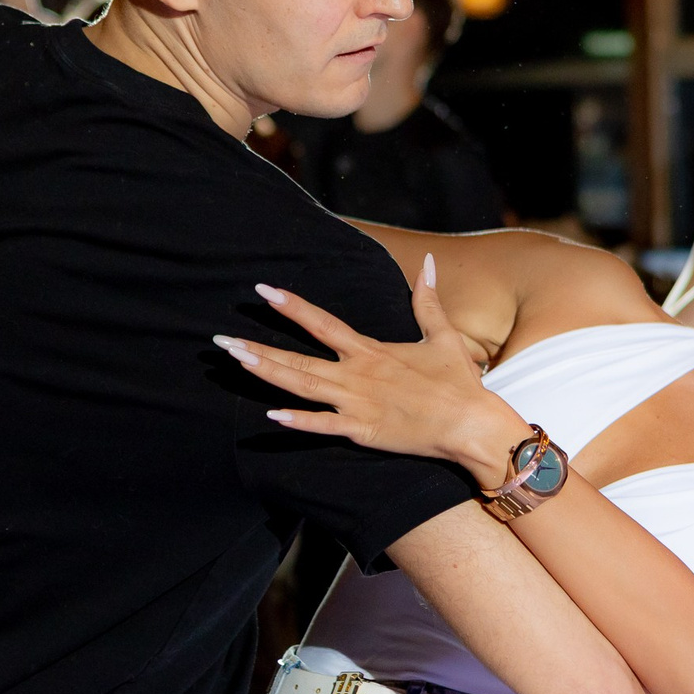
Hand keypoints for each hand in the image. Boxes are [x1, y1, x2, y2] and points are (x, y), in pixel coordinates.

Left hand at [215, 255, 525, 484]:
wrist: (471, 424)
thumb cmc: (458, 382)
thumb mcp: (443, 335)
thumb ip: (426, 300)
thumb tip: (427, 261)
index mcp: (371, 350)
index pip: (323, 323)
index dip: (291, 306)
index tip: (262, 290)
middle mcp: (357, 374)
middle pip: (298, 359)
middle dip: (258, 348)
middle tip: (222, 340)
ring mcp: (356, 405)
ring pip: (302, 388)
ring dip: (267, 375)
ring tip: (235, 363)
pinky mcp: (363, 432)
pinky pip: (323, 427)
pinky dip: (297, 423)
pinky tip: (269, 416)